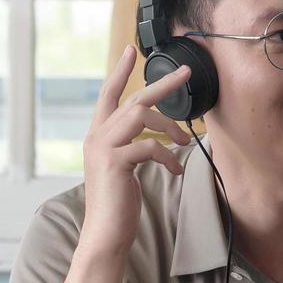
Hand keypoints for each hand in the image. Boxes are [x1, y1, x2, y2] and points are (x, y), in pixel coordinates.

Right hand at [78, 45, 194, 257]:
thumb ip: (131, 147)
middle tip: (185, 73)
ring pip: (141, 115)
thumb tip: (156, 137)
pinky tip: (175, 170)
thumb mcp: (123, 169)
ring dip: (170, 125)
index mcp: (98, 136)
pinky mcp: (115, 162)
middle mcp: (97, 137)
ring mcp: (104, 148)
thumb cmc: (117, 204)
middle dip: (162, 84)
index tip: (131, 50)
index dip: (120, 71)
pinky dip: (168, 156)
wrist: (105, 233)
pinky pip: (149, 146)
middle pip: (133, 98)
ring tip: (185, 140)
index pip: (108, 95)